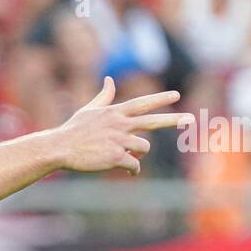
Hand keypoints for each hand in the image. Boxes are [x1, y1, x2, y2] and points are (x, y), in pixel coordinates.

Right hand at [54, 78, 192, 175]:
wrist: (60, 148)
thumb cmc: (73, 130)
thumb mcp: (89, 109)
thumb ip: (104, 96)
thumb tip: (109, 80)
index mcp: (115, 112)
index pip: (142, 103)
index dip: (160, 99)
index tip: (176, 95)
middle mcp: (119, 124)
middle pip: (152, 121)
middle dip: (173, 119)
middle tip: (190, 119)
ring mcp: (118, 140)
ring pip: (143, 148)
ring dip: (138, 155)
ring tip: (126, 158)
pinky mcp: (115, 156)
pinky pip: (134, 164)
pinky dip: (133, 169)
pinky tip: (127, 171)